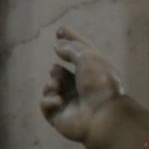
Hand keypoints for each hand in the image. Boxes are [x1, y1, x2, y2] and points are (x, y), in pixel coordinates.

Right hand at [40, 26, 125, 143]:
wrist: (102, 115)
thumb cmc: (99, 84)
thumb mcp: (88, 57)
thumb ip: (71, 47)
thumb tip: (58, 45)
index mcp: (93, 76)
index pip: (80, 55)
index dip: (71, 41)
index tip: (60, 31)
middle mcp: (83, 89)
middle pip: (60, 73)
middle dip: (56, 70)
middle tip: (58, 72)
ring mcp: (71, 104)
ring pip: (50, 87)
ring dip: (51, 83)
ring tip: (57, 86)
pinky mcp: (60, 118)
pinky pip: (45, 105)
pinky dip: (48, 100)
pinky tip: (59, 101)